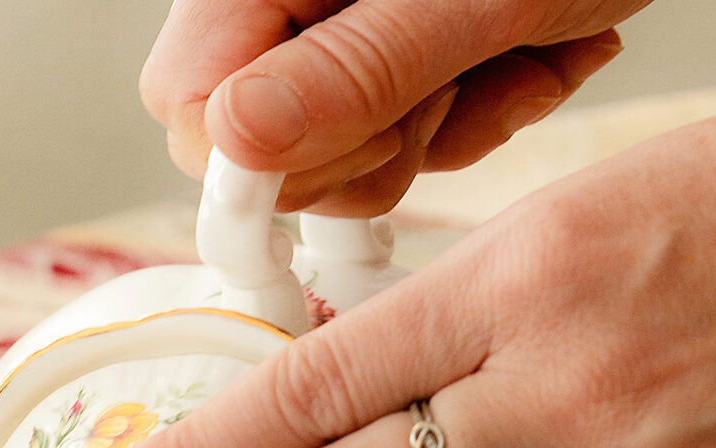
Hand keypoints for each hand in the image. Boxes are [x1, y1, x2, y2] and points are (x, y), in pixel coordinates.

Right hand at [143, 0, 640, 214]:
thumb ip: (353, 71)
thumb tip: (236, 139)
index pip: (190, 106)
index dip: (268, 155)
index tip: (371, 135)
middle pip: (259, 150)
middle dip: (374, 146)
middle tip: (457, 79)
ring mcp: (336, 23)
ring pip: (340, 155)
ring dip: (446, 130)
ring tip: (511, 52)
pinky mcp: (390, 50)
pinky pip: (402, 135)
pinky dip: (477, 112)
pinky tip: (525, 52)